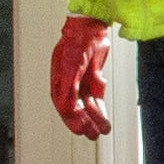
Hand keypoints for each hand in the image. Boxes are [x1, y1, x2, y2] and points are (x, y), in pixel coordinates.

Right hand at [49, 13, 115, 140]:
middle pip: (75, 109)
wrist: (91, 28)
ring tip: (103, 131)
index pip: (64, 106)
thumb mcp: (71, 67)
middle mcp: (68, 85)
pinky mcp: (94, 78)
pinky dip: (100, 108)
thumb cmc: (76, 45)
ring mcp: (81, 82)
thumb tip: (66, 107)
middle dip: (84, 123)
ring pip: (87, 106)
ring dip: (95, 118)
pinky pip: (96, 98)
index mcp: (58, 82)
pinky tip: (104, 118)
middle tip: (93, 135)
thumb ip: (69, 87)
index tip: (81, 130)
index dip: (72, 120)